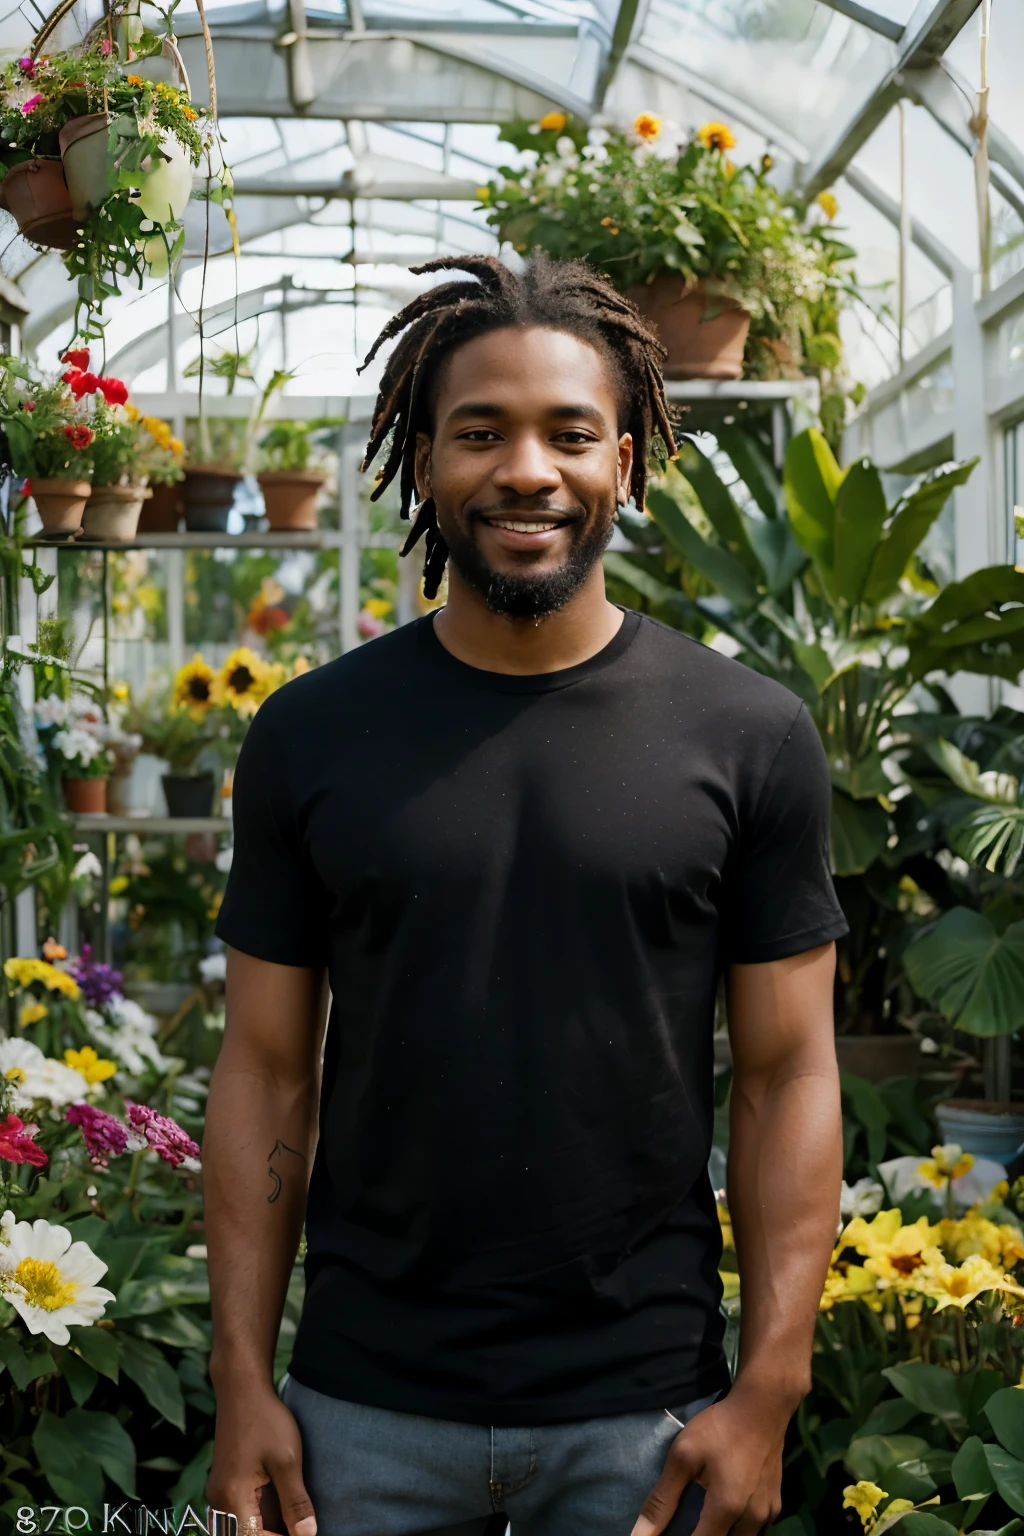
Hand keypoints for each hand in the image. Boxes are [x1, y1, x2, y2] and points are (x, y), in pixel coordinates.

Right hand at [207, 1381, 316, 1535]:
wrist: (242, 1388)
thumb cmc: (265, 1420)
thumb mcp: (287, 1460)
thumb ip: (295, 1502)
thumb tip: (307, 1535)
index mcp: (232, 1498)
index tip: (305, 1533)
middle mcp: (220, 1501)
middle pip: (248, 1534)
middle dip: (275, 1533)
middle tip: (303, 1527)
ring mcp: (221, 1492)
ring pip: (246, 1524)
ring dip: (270, 1526)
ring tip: (296, 1519)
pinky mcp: (226, 1483)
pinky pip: (243, 1509)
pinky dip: (263, 1514)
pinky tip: (285, 1507)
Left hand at [630, 1389, 786, 1535]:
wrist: (763, 1406)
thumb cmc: (720, 1428)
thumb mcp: (683, 1456)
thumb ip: (662, 1499)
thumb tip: (640, 1534)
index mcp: (725, 1510)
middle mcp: (751, 1520)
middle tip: (688, 1524)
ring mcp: (768, 1513)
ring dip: (723, 1535)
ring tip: (705, 1521)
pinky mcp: (776, 1504)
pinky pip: (758, 1529)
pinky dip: (742, 1529)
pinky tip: (730, 1514)